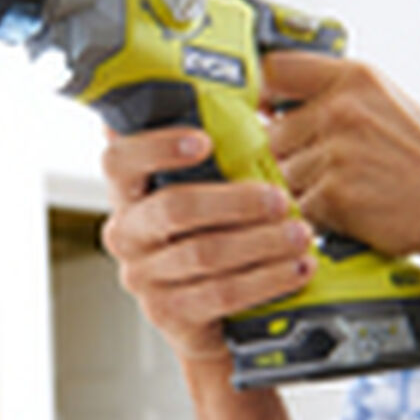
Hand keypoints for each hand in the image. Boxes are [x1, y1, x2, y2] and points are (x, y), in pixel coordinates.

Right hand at [99, 126, 316, 362]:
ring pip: (205, 253)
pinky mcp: (169, 314)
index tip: (204, 141)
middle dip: (234, 200)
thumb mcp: (205, 197)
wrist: (214, 321)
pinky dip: (266, 279)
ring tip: (300, 234)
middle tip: (280, 199)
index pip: (119, 161)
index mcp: (128, 196)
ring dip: (261, 241)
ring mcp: (144, 278)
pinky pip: (222, 294)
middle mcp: (126, 236)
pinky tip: (296, 269)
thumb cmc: (213, 240)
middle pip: (172, 207)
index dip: (158, 147)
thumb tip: (247, 98)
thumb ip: (211, 161)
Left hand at [264, 52, 419, 259]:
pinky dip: (311, 215)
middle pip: (270, 132)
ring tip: (341, 191)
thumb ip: (333, 98)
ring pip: (279, 173)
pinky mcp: (333, 196)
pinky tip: (343, 213)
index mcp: (354, 78)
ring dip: (298, 189)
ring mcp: (336, 152)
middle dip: (287, 155)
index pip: (275, 68)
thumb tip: (270, 105)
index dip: (261, 91)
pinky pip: (295, 206)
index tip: (261, 109)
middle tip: (324, 169)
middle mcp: (341, 109)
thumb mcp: (386, 104)